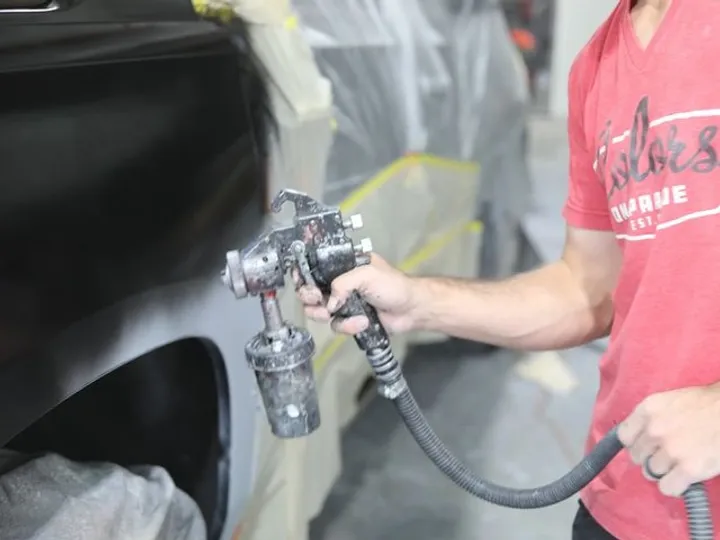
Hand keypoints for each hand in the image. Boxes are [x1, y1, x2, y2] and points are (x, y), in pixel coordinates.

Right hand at [295, 254, 421, 334]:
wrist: (410, 310)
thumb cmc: (394, 286)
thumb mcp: (368, 274)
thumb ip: (343, 283)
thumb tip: (329, 302)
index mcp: (343, 266)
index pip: (315, 267)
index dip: (303, 274)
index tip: (301, 281)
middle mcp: (339, 283)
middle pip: (310, 291)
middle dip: (309, 297)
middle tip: (317, 299)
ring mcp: (343, 302)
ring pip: (318, 311)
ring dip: (324, 314)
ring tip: (335, 313)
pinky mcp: (349, 320)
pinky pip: (335, 326)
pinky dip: (347, 325)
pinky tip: (361, 322)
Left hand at [618, 385, 719, 496]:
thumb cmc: (705, 404)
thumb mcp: (670, 401)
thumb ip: (652, 417)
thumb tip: (640, 437)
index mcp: (648, 409)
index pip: (624, 436)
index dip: (635, 443)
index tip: (646, 446)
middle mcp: (654, 430)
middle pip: (637, 456)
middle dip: (650, 458)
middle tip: (668, 456)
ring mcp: (670, 450)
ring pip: (651, 473)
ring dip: (665, 472)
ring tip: (681, 464)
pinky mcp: (688, 470)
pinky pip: (667, 488)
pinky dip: (676, 486)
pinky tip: (685, 479)